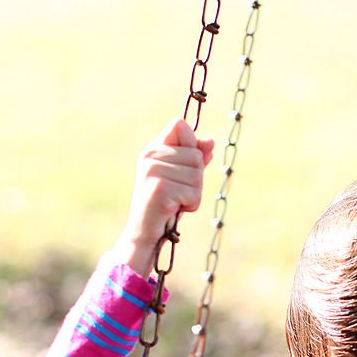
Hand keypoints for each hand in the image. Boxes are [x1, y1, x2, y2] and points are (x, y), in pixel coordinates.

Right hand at [115, 118, 214, 276]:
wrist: (146, 232)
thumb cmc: (166, 203)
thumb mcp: (182, 177)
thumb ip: (195, 157)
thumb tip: (209, 140)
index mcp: (154, 148)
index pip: (181, 125)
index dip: (192, 145)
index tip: (183, 166)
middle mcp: (150, 155)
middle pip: (196, 154)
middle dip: (196, 179)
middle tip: (178, 192)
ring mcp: (153, 171)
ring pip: (197, 175)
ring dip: (193, 194)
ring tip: (176, 201)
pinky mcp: (159, 188)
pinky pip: (193, 193)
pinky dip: (190, 205)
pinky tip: (174, 209)